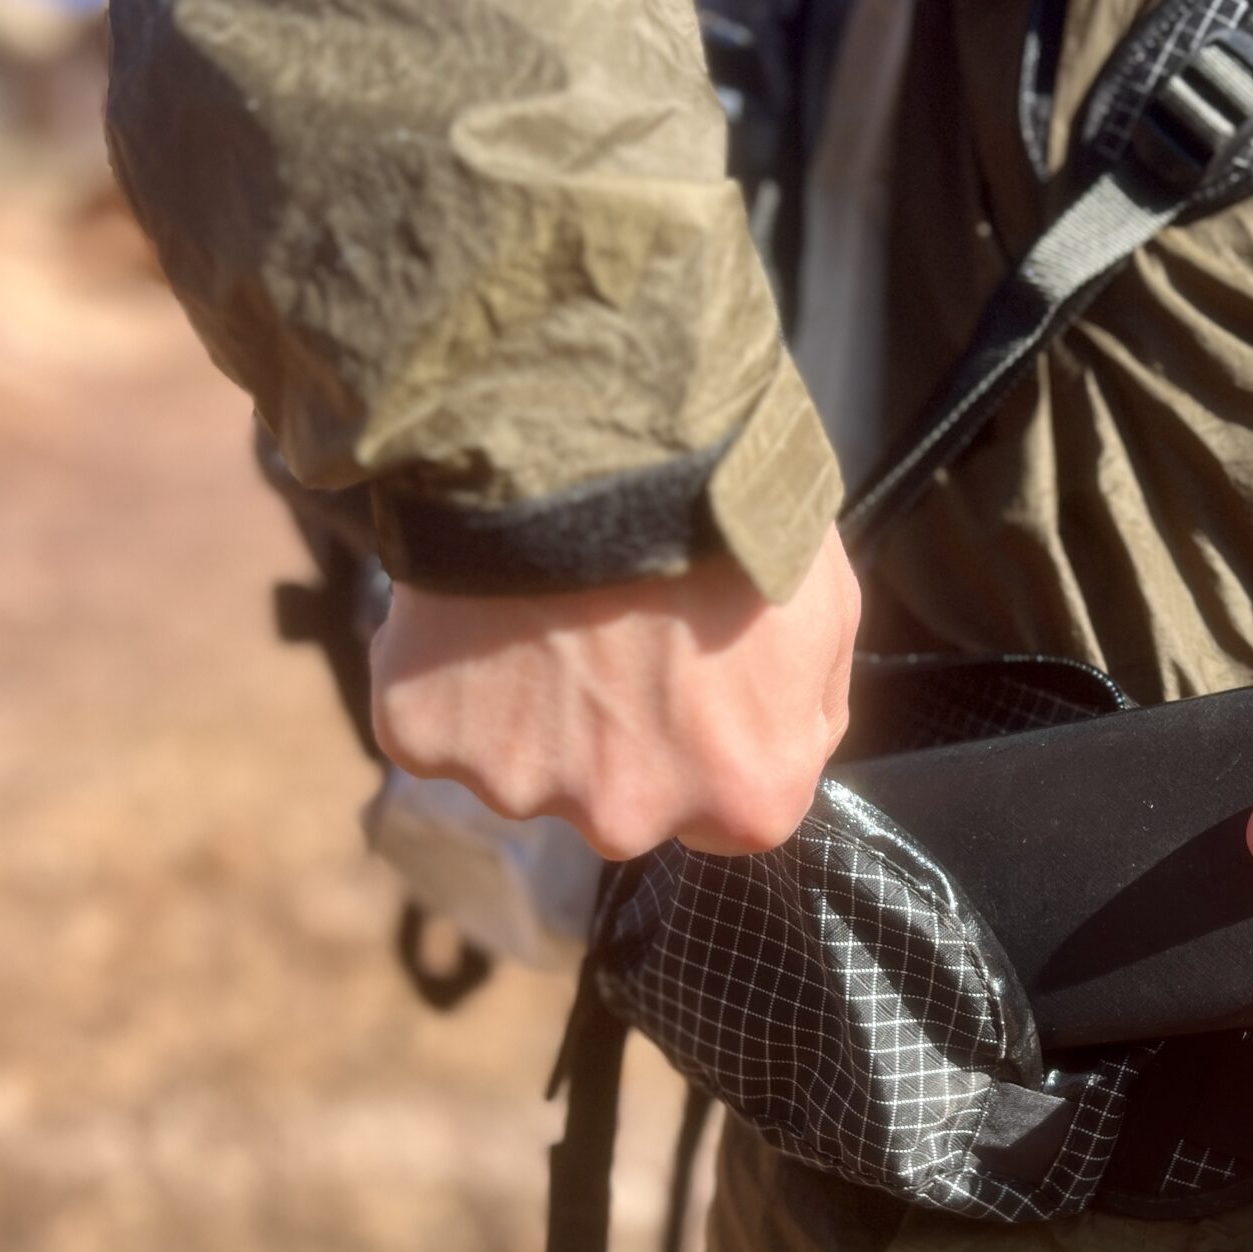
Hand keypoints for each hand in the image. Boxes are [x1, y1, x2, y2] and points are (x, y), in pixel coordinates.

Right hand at [371, 525, 859, 858]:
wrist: (592, 430)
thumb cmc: (723, 508)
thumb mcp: (828, 602)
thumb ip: (814, 698)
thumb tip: (796, 735)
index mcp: (745, 798)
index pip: (728, 810)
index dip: (708, 737)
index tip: (690, 675)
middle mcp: (631, 819)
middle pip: (619, 797)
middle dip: (615, 728)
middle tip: (608, 626)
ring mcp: (519, 784)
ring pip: (523, 759)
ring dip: (529, 699)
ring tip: (541, 604)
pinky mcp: (424, 736)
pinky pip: (433, 720)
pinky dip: (445, 675)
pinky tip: (473, 607)